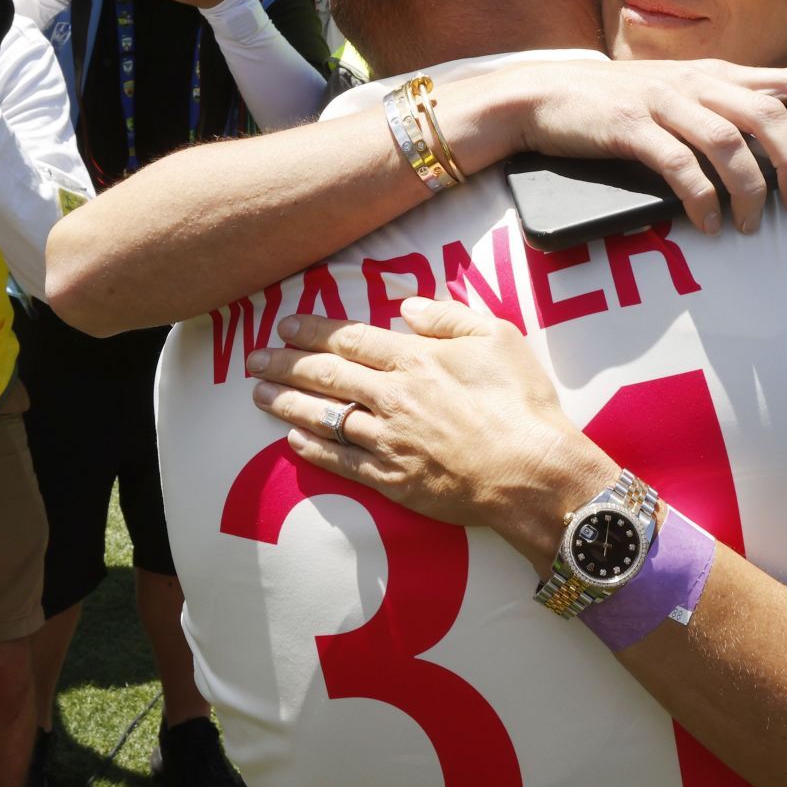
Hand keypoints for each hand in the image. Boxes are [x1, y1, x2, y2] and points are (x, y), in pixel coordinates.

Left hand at [248, 298, 619, 567]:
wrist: (531, 471)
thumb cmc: (521, 403)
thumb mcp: (498, 337)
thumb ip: (449, 316)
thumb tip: (407, 306)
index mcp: (415, 359)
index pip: (351, 339)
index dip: (314, 331)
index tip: (286, 326)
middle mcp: (392, 397)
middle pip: (326, 376)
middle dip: (285, 364)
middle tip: (255, 358)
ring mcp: (388, 440)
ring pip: (325, 416)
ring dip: (287, 403)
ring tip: (257, 395)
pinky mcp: (392, 479)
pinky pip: (341, 461)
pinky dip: (314, 449)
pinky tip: (293, 440)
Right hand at [473, 57, 786, 236]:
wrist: (545, 96)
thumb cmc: (618, 105)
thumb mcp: (679, 95)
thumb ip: (722, 109)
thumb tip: (770, 147)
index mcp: (719, 74)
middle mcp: (700, 83)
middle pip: (772, 115)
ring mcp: (666, 103)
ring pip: (731, 143)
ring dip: (750, 190)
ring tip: (751, 226)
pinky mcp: (632, 129)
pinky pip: (680, 165)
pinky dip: (701, 198)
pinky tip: (706, 223)